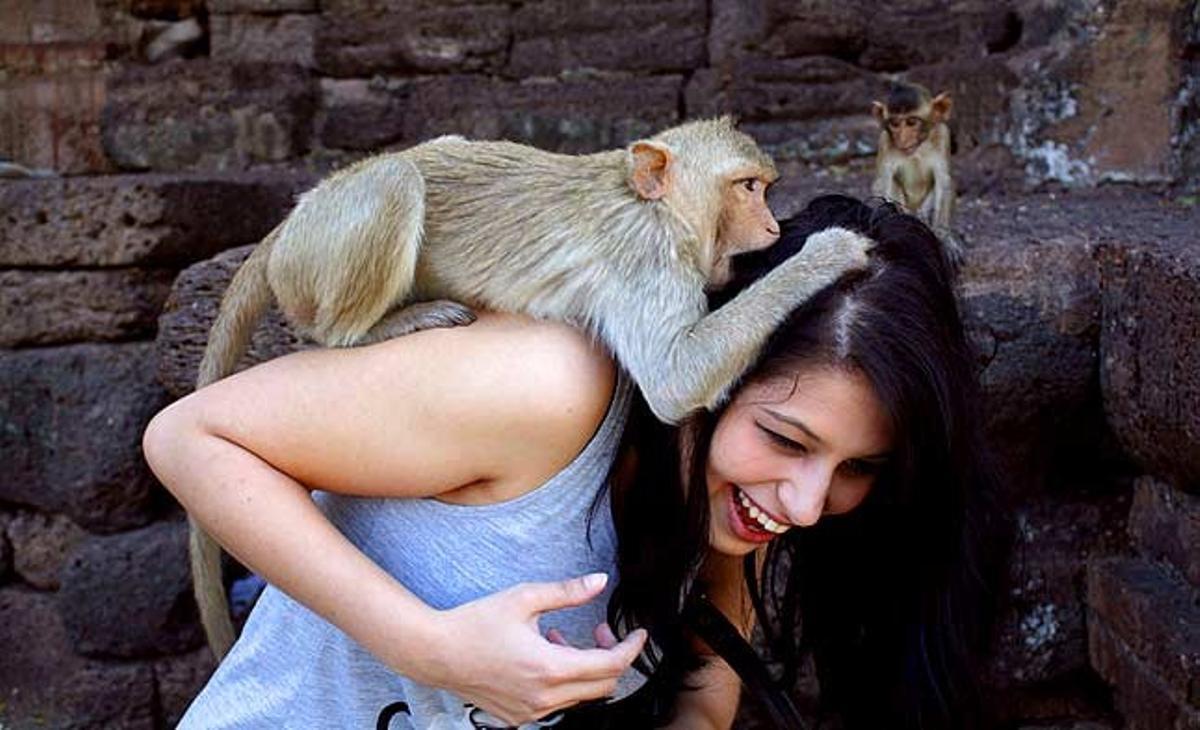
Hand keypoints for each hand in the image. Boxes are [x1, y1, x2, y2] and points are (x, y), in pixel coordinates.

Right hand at [422, 573, 647, 725]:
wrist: (435, 652)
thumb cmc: (476, 622)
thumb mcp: (524, 598)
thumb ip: (567, 592)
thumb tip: (600, 581)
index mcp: (550, 668)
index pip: (611, 665)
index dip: (631, 648)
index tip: (639, 633)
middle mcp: (544, 698)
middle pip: (603, 686)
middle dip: (611, 657)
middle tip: (599, 631)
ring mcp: (532, 712)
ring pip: (581, 696)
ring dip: (584, 669)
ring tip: (560, 638)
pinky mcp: (519, 717)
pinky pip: (557, 703)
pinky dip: (562, 682)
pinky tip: (543, 655)